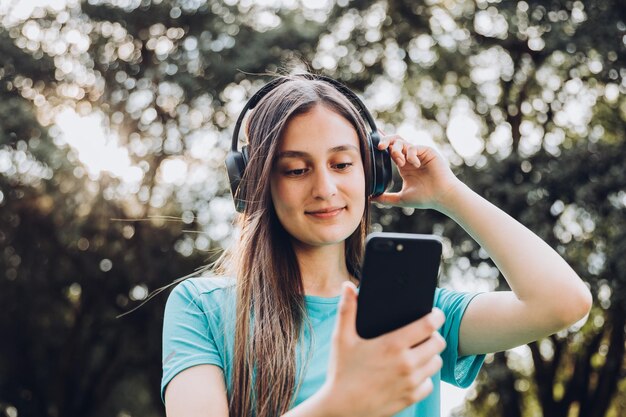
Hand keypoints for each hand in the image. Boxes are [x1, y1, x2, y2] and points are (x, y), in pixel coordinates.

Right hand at [319, 282, 445, 416]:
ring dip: (430, 355)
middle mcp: (406, 363)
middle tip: (424, 333)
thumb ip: (347, 309)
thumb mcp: (341, 338)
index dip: (436, 315)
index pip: (428, 325)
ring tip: (418, 351)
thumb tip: (348, 286)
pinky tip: (411, 372)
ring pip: (436, 362)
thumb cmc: (341, 371)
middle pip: (438, 343)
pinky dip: (424, 377)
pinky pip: (429, 383)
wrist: (341, 408)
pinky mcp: (410, 398)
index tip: (434, 312)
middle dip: (434, 335)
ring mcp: (410, 382)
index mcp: (392, 345)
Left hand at [372, 134, 460, 209]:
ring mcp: (418, 153)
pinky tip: (416, 165)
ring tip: (400, 162)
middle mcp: (410, 157)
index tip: (370, 143)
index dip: (381, 145)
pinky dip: (411, 155)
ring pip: (402, 142)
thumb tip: (370, 199)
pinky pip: (414, 147)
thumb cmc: (425, 198)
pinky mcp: (427, 151)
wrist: (442, 197)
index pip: (389, 151)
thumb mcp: (401, 199)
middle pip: (394, 141)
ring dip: (397, 150)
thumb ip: (386, 198)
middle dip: (385, 140)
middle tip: (379, 147)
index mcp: (403, 165)